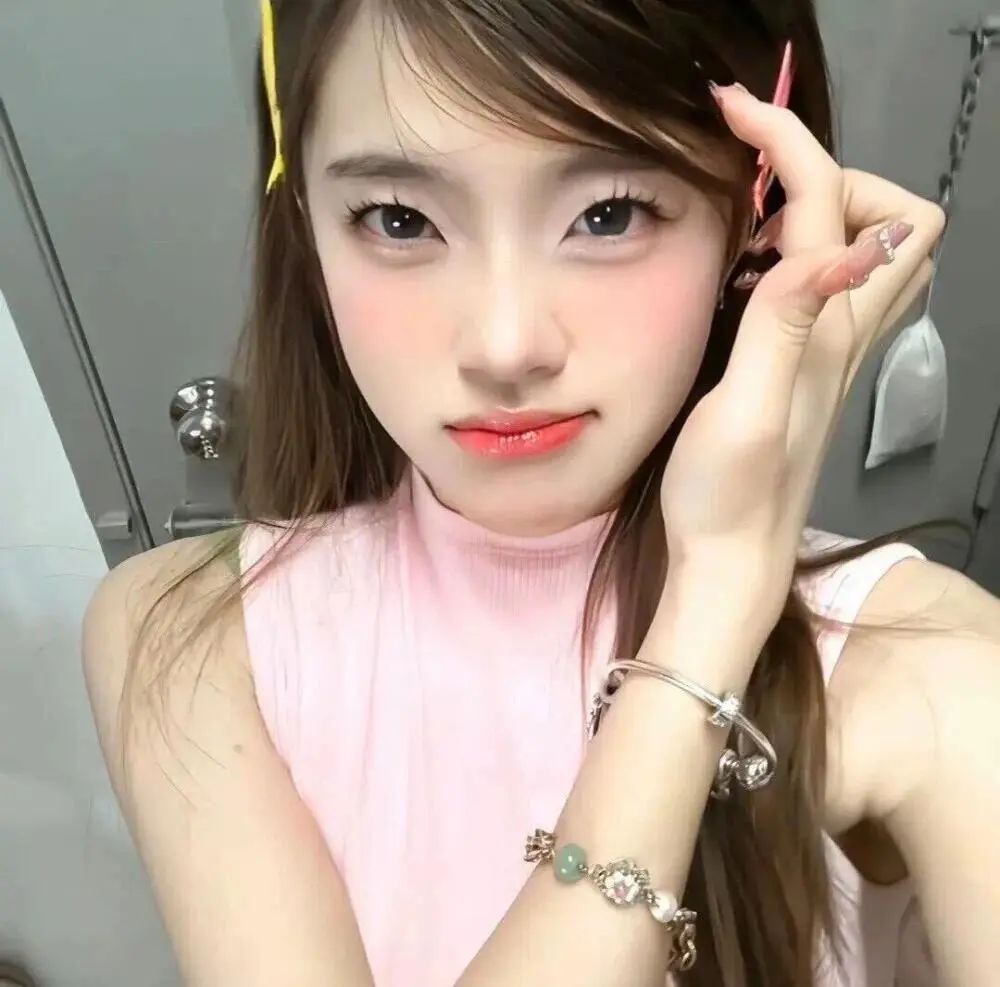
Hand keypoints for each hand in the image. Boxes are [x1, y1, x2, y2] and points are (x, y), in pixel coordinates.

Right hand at [659, 82, 944, 627]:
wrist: (728, 561)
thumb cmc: (726, 498)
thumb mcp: (745, 411)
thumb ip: (787, 325)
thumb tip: (840, 243)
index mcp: (829, 331)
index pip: (829, 203)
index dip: (786, 143)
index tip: (728, 115)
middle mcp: (843, 333)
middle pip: (892, 217)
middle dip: (830, 173)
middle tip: (755, 182)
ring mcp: (828, 352)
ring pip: (865, 250)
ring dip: (818, 210)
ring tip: (746, 220)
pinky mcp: (804, 368)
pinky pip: (826, 285)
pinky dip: (797, 251)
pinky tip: (745, 273)